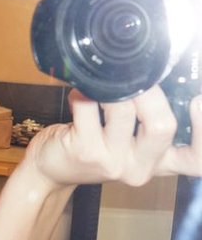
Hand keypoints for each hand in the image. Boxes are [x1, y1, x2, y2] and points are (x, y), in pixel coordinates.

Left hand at [26, 85, 201, 187]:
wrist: (53, 170)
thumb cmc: (95, 144)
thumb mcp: (131, 139)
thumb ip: (150, 117)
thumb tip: (160, 69)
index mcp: (162, 162)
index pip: (197, 160)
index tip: (197, 102)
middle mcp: (141, 167)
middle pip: (163, 127)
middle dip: (150, 92)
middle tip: (136, 75)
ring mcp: (112, 162)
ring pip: (122, 110)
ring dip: (112, 86)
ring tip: (103, 79)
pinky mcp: (84, 151)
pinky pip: (88, 105)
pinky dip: (83, 90)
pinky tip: (80, 90)